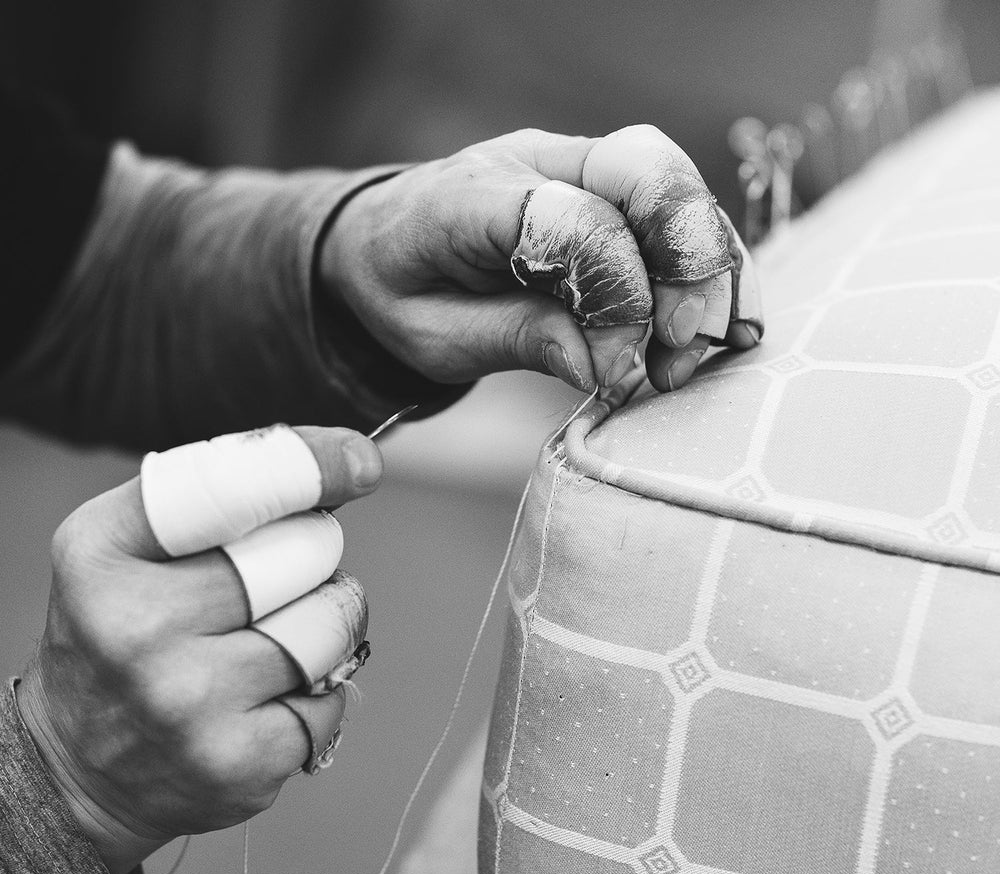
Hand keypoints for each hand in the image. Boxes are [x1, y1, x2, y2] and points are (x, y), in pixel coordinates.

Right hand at [16, 425, 380, 873]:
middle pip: (305, 555)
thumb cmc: (123, 633)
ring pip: (329, 628)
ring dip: (329, 623)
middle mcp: (136, 627)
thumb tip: (352, 463)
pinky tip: (269, 701)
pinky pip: (333, 700)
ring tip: (282, 636)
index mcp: (104, 553)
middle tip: (282, 580)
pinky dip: (320, 693)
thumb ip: (221, 495)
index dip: (309, 466)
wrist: (78, 769)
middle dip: (315, 559)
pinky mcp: (236, 762)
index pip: (228, 487)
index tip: (362, 460)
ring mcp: (187, 703)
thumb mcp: (128, 546)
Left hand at [321, 125, 761, 393]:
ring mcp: (575, 164)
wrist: (380, 241)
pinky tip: (721, 322)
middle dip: (686, 259)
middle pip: (643, 170)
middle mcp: (535, 161)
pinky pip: (674, 208)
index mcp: (473, 195)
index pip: (570, 218)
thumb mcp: (433, 336)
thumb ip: (512, 339)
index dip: (612, 295)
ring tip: (701, 349)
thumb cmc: (400, 291)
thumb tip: (602, 364)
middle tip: (685, 343)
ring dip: (708, 268)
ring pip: (674, 182)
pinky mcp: (603, 186)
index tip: (615, 368)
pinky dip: (708, 263)